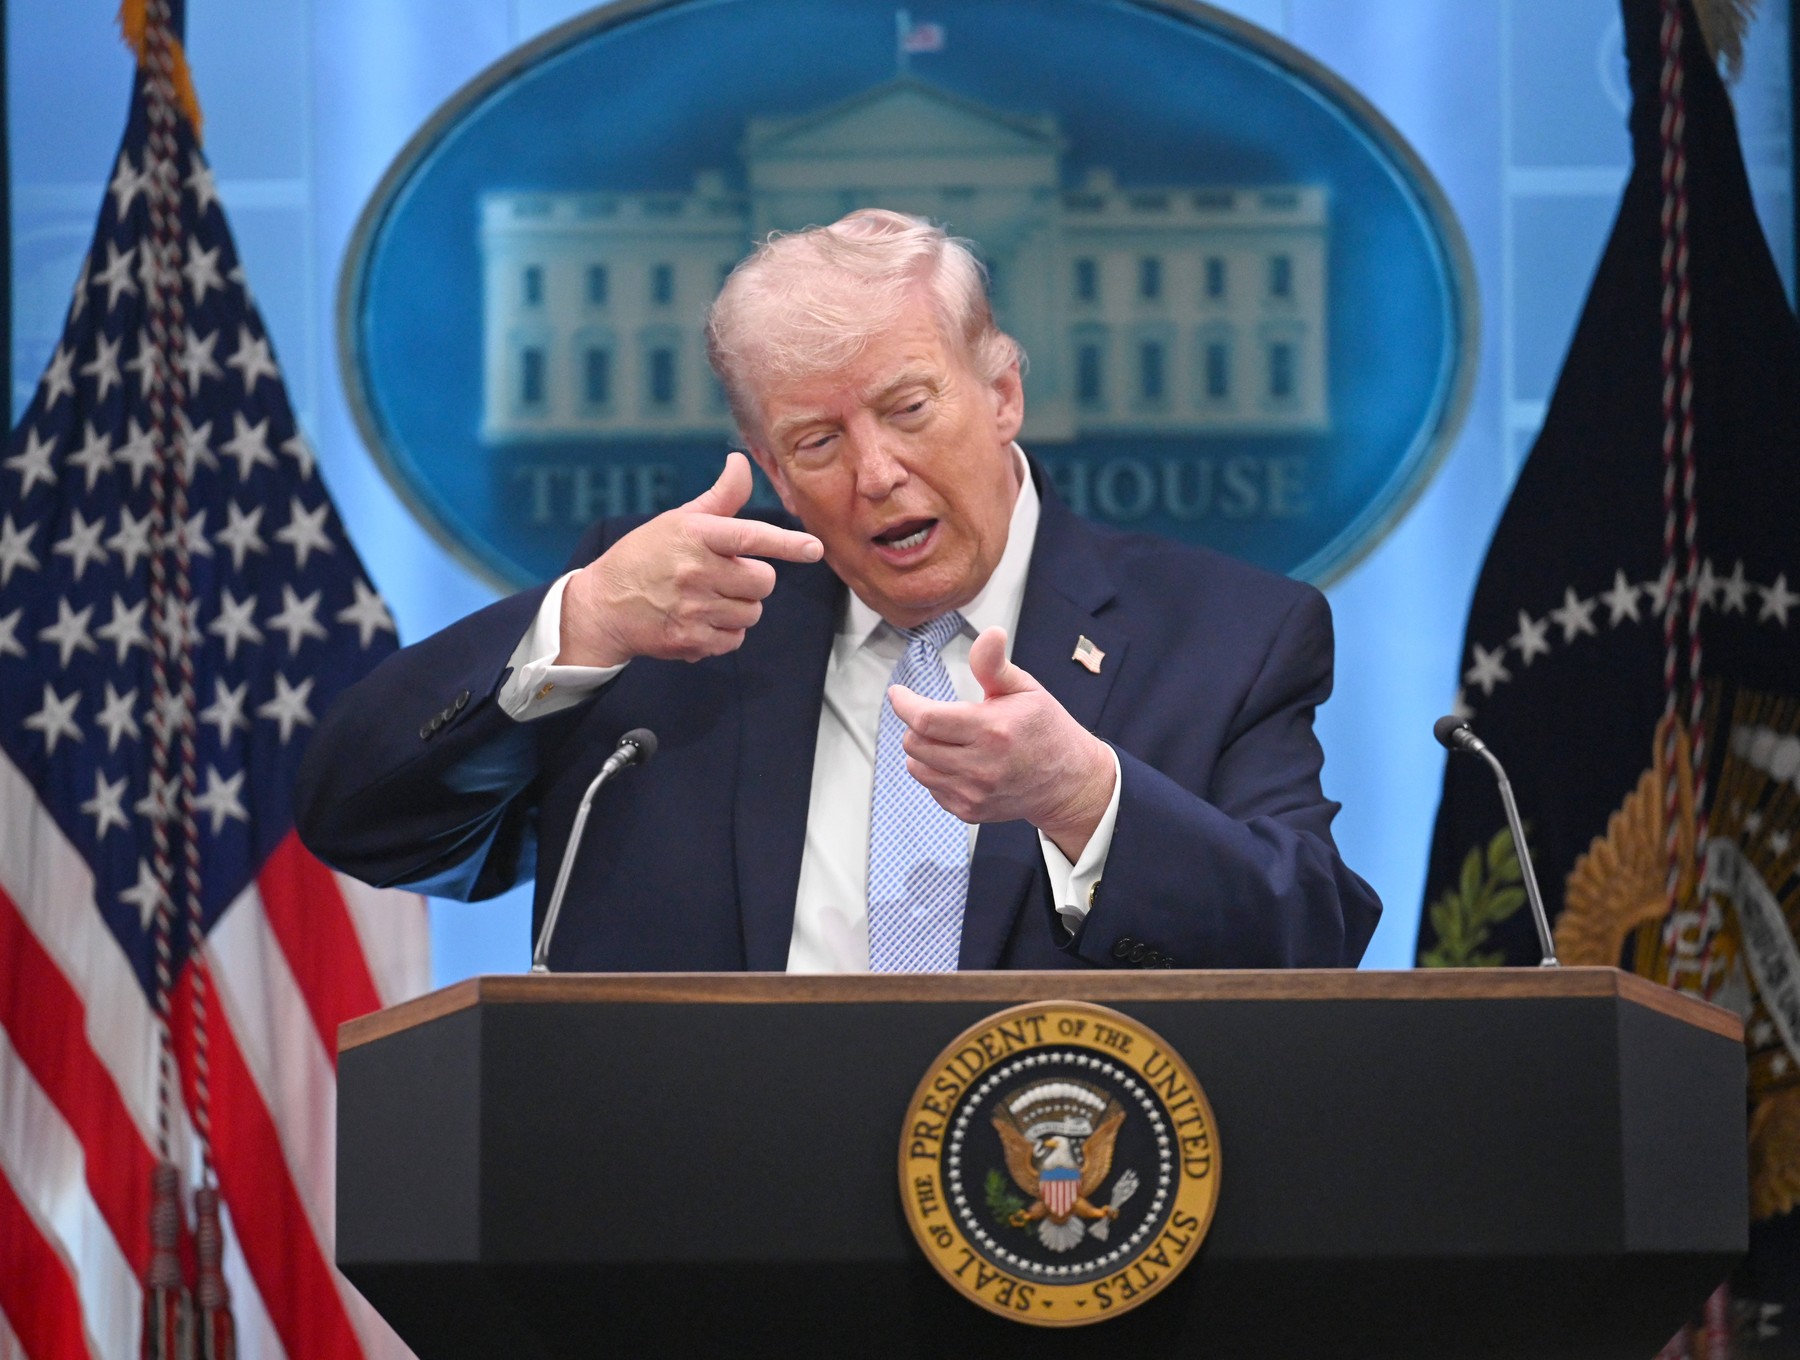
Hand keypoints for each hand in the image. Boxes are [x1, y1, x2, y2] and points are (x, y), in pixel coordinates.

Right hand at [558, 453, 822, 665]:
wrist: (602, 606)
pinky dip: (724, 633)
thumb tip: (740, 462)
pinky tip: (699, 620)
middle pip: (763, 582)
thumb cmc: (645, 556)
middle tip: (726, 576)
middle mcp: (696, 571)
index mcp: (696, 535)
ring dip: (739, 608)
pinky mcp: (690, 640)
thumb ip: (720, 498)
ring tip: (707, 598)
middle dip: (753, 580)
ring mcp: (693, 608)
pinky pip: (735, 639)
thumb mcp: (678, 520)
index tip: (814, 549)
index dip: (786, 543)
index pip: (749, 536)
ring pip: (752, 612)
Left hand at [889, 627, 1115, 859]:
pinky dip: (936, 772)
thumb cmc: (1046, 729)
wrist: (1068, 782)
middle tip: (935, 716)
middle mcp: (980, 766)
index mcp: (992, 730)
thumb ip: (995, 664)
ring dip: (923, 750)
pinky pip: (932, 788)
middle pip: (915, 743)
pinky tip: (960, 762)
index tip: (898, 694)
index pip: (926, 719)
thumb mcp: (1026, 689)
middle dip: (916, 725)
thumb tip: (991, 633)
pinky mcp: (970, 811)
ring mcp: (974, 793)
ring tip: (949, 740)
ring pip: (917, 767)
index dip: (904, 704)